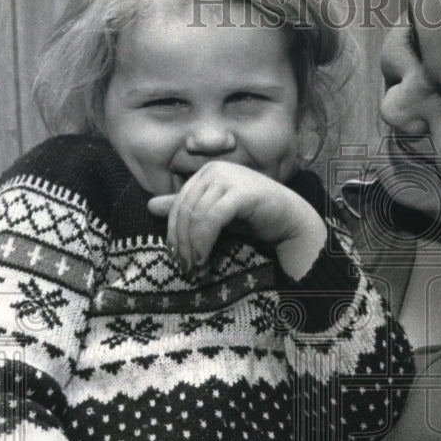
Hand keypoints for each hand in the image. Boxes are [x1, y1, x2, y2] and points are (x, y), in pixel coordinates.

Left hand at [147, 161, 325, 279]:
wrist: (290, 220)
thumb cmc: (253, 217)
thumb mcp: (214, 215)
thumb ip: (187, 210)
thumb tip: (150, 205)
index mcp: (206, 173)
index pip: (178, 205)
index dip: (173, 234)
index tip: (177, 260)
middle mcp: (214, 170)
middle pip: (184, 211)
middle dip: (182, 244)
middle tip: (186, 269)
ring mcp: (228, 178)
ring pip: (196, 217)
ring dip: (193, 248)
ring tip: (196, 269)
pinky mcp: (241, 192)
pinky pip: (212, 220)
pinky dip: (204, 243)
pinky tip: (205, 261)